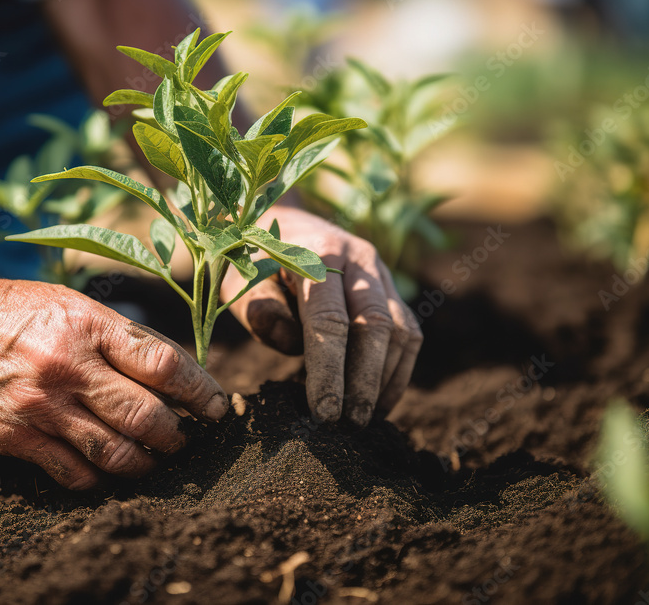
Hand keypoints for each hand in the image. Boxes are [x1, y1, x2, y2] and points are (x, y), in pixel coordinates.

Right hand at [0, 274, 228, 488]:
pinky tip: (103, 469)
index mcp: (90, 326)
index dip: (201, 391)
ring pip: (116, 453)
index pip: (165, 364)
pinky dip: (99, 478)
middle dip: (177, 436)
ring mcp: (42, 406)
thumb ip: (120, 337)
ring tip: (150, 458)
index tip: (216, 408)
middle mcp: (70, 367)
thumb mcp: (72, 304)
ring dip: (144, 463)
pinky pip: (74, 474)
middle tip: (183, 439)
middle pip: (148, 417)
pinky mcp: (16, 437)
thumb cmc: (13, 311)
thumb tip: (176, 371)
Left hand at [222, 206, 421, 425]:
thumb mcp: (240, 281)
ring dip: (386, 380)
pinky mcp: (390, 287)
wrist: (279, 223)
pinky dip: (398, 370)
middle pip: (374, 325)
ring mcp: (380, 271)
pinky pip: (408, 332)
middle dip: (365, 382)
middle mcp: (358, 258)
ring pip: (400, 330)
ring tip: (364, 420)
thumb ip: (260, 310)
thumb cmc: (252, 261)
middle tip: (349, 425)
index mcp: (316, 254)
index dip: (330, 371)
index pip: (330, 320)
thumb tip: (293, 343)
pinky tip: (380, 402)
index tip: (325, 413)